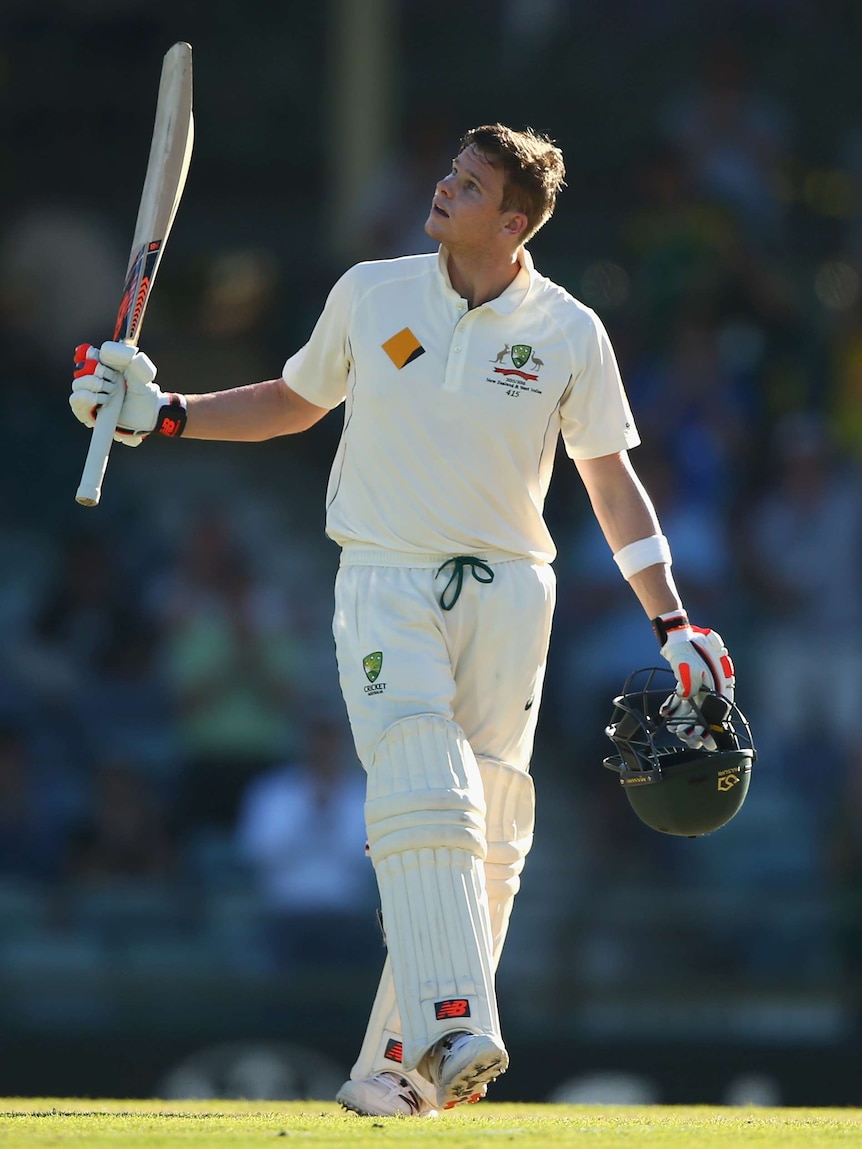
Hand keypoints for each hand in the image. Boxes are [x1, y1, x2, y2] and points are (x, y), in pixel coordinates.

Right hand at [70, 341, 162, 445]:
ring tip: (111, 395)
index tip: (95, 356)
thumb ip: (127, 357)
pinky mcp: (87, 411)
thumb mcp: (140, 372)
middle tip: (114, 381)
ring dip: (94, 387)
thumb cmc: (144, 393)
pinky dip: (87, 398)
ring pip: (77, 384)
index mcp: (105, 366)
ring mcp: (89, 395)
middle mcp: (94, 379)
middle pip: (80, 368)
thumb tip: (105, 349)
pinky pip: (75, 401)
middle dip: (96, 372)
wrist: (148, 415)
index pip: (87, 355)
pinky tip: (102, 402)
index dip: (87, 353)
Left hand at [660, 625, 734, 750]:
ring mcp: (700, 686)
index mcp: (720, 682)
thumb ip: (689, 684)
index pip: (719, 710)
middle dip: (696, 727)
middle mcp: (712, 686)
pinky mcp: (688, 684)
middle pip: (706, 712)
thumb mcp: (689, 666)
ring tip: (674, 729)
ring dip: (684, 720)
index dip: (711, 726)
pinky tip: (666, 713)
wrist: (678, 635)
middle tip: (687, 738)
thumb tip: (685, 698)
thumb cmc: (688, 647)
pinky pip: (683, 700)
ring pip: (693, 708)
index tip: (702, 737)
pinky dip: (675, 707)